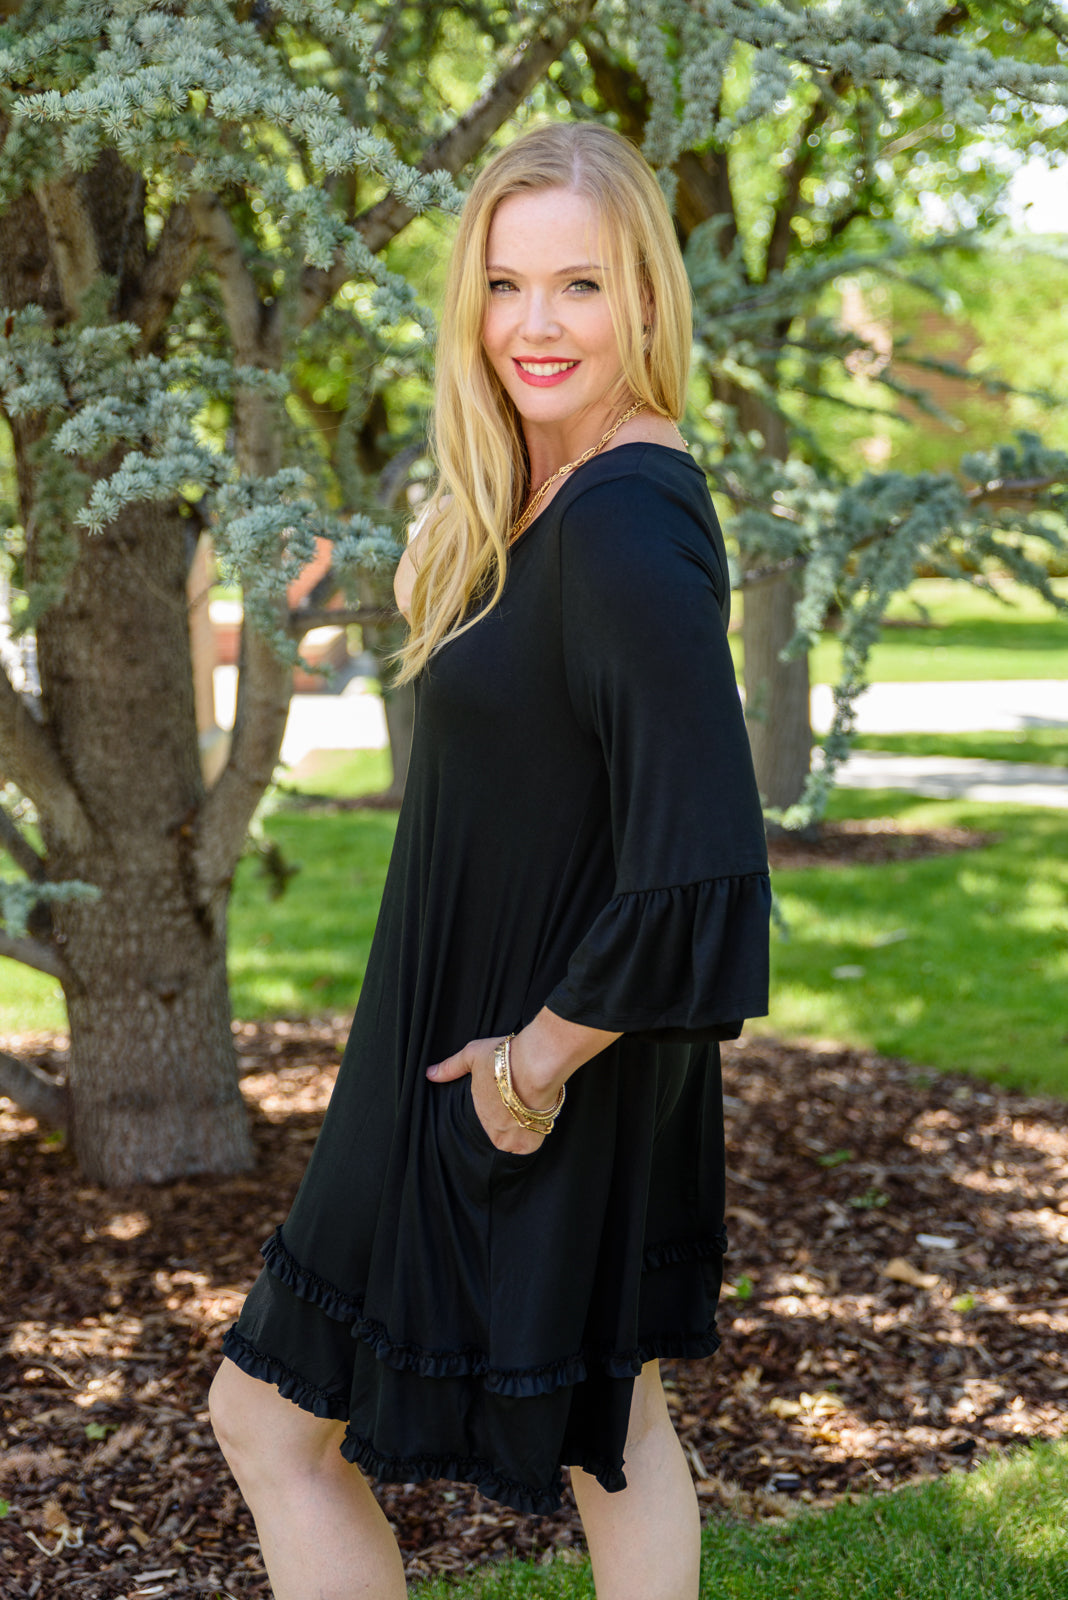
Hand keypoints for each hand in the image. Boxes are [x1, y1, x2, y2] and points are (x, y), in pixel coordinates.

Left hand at [426, 1035, 547, 1155]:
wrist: (537, 1067)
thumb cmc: (506, 1058)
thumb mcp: (472, 1055)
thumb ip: (451, 1067)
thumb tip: (430, 1074)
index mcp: (477, 1113)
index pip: (481, 1121)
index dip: (491, 1113)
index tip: (500, 1104)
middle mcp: (492, 1131)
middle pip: (497, 1133)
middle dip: (504, 1123)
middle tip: (515, 1107)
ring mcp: (511, 1140)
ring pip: (512, 1142)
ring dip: (519, 1131)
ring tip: (526, 1115)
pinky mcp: (531, 1143)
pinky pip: (529, 1147)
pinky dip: (532, 1138)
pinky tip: (535, 1123)